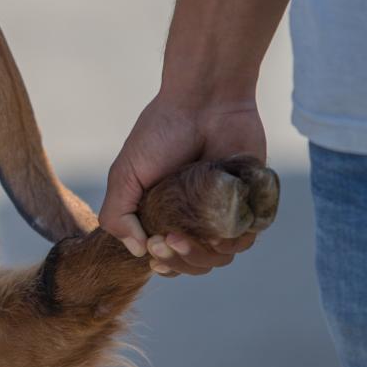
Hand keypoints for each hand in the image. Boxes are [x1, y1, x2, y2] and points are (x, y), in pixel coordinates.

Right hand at [99, 92, 265, 276]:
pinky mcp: (249, 203)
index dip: (161, 262)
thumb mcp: (125, 174)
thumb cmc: (161, 132)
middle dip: (178, 262)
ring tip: (182, 236)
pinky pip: (246, 239)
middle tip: (165, 239)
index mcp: (163, 215)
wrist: (205, 101)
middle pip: (192, 265)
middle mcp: (192, 218)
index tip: (154, 247)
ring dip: (200, 257)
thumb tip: (137, 252)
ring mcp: (221, 212)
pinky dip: (230, 241)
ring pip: (219, 258)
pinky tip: (213, 227)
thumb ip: (117, 214)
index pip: (165, 258)